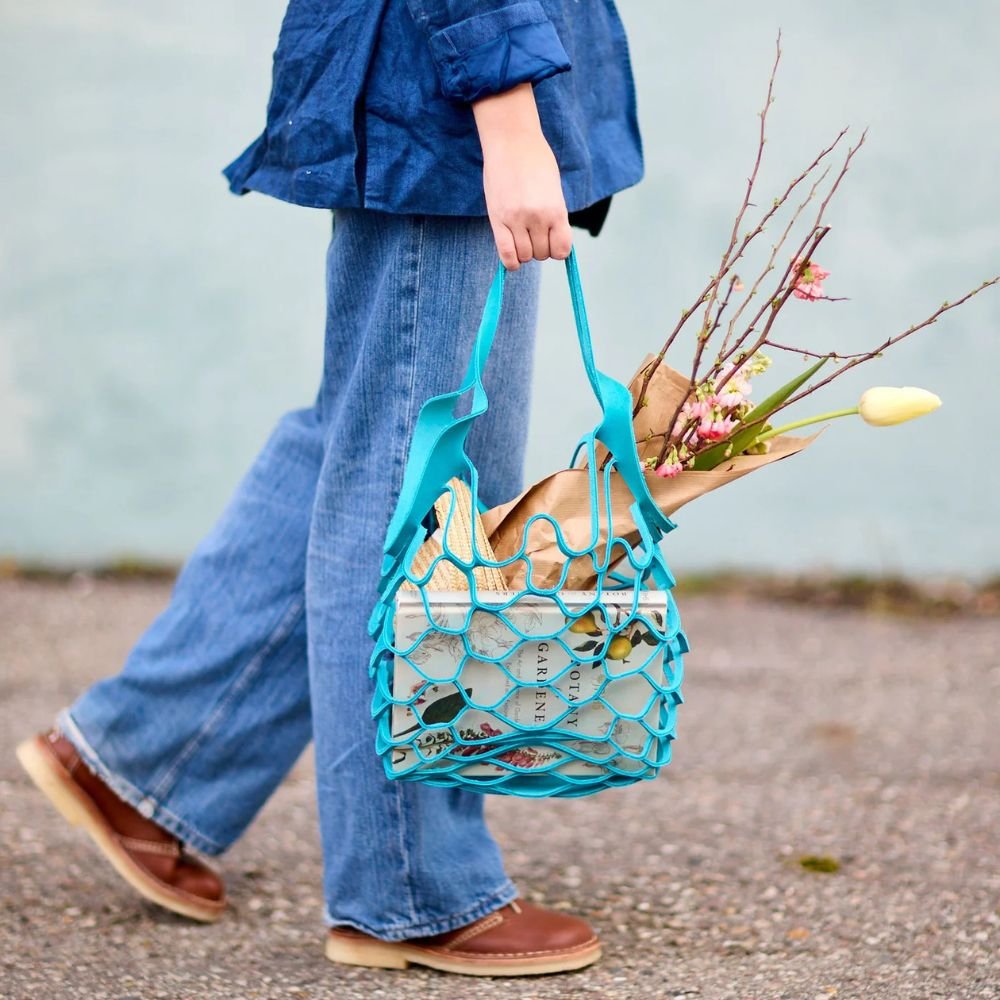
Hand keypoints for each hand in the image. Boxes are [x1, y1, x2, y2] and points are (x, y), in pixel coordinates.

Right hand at [472, 84, 572, 270]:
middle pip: (541, 254)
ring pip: (524, 256)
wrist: (512, 140)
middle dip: (539, 248)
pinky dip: (511, 262)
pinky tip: (513, 259)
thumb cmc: (536, 161)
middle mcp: (537, 218)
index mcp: (556, 210)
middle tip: (534, 234)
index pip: (562, 250)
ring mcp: (516, 219)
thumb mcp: (554, 189)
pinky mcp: (497, 219)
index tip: (551, 241)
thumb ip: (554, 216)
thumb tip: (552, 241)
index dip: (557, 249)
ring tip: (521, 236)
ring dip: (525, 252)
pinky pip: (506, 254)